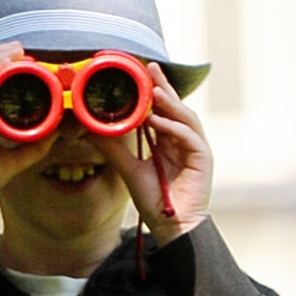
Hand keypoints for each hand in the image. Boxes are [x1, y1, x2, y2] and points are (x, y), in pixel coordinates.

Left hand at [95, 65, 211, 241]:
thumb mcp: (128, 169)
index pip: (162, 110)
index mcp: (170, 141)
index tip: (139, 74)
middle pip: (176, 107)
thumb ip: (114, 148)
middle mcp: (184, 141)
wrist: (172, 227)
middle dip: (163, 87)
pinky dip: (173, 127)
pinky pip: (189, 137)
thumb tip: (92, 129)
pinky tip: (157, 121)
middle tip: (149, 68)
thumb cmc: (156, 201)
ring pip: (185, 117)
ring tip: (153, 90)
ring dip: (170, 103)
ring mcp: (196, 149)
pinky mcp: (203, 159)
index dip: (152, 91)